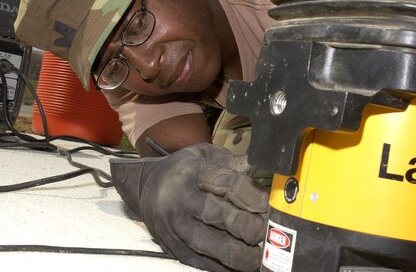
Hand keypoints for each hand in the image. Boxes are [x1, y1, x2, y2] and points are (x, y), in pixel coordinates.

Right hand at [110, 143, 268, 270]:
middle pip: (217, 215)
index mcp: (192, 172)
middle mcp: (181, 200)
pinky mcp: (174, 248)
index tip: (271, 205)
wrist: (144, 188)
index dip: (253, 196)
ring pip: (208, 244)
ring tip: (259, 258)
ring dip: (237, 254)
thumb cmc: (184, 170)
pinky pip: (200, 262)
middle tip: (267, 230)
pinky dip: (223, 267)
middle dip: (247, 226)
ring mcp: (175, 227)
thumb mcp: (204, 155)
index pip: (227, 184)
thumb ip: (232, 163)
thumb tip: (259, 169)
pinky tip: (242, 266)